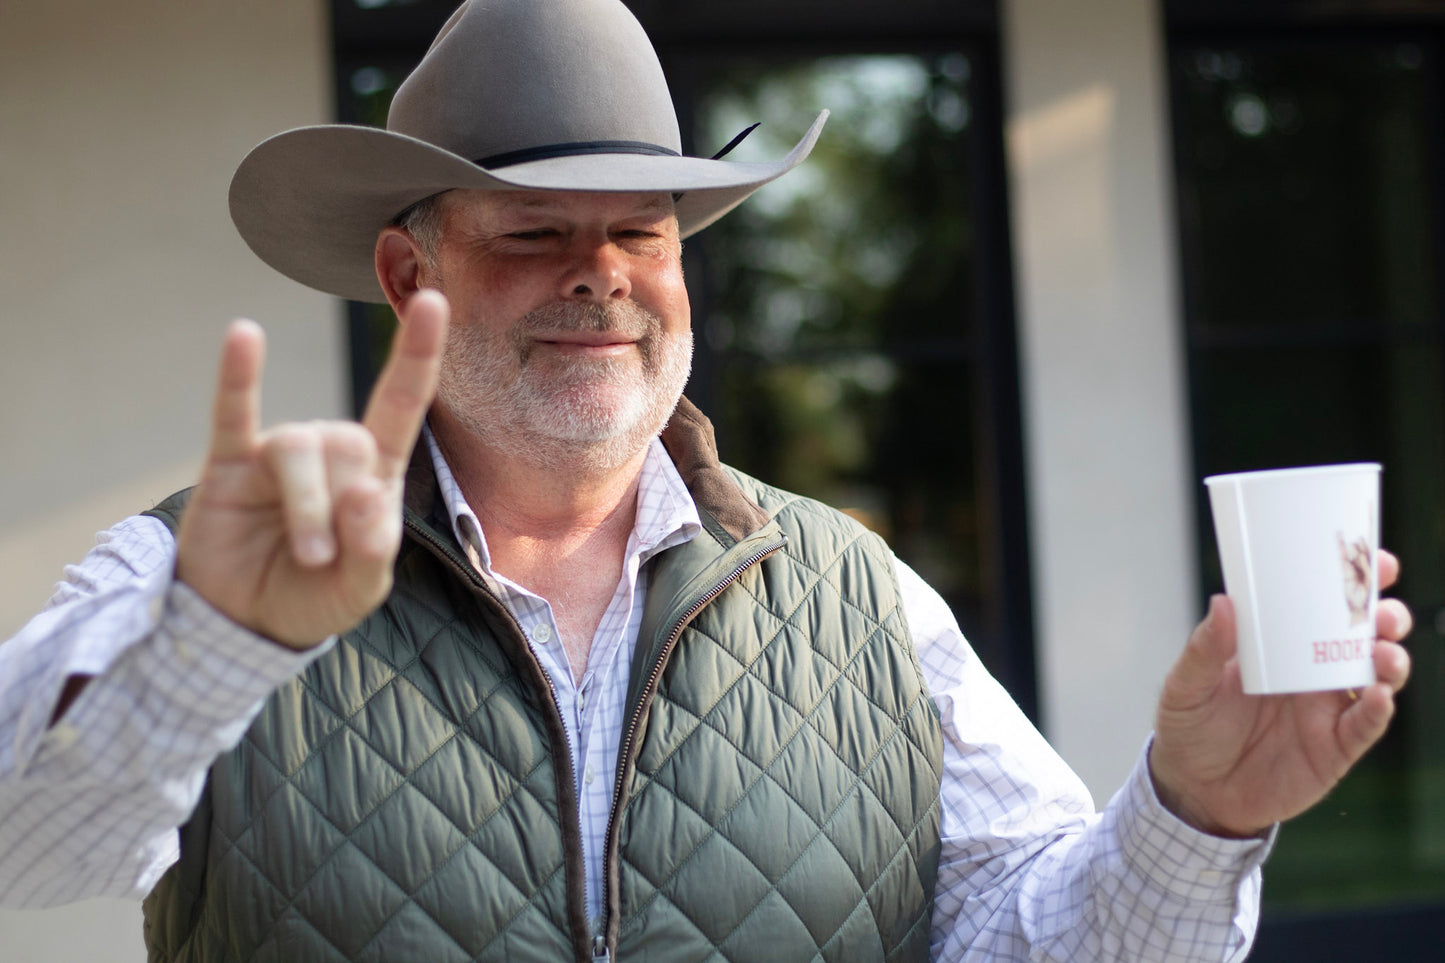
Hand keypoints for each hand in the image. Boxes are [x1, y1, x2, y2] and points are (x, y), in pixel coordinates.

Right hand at [174, 290, 448, 648]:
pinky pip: (232, 411)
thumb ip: (372, 549)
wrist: (242, 623)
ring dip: (305, 506)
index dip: (418, 355)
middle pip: (347, 441)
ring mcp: (277, 455)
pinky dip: (238, 376)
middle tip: (322, 559)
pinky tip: (244, 336)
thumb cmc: (312, 598)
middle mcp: (330, 453)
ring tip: (305, 554)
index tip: (435, 302)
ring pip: (298, 447)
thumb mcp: (358, 591)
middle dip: (338, 506)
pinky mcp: (229, 463)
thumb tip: (366, 490)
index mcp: (374, 475)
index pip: (402, 404)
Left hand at [1149, 550, 1412, 837]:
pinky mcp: (1335, 747)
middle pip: (1363, 635)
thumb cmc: (1190, 728)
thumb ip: (1205, 649)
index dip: (1356, 581)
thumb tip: (1224, 602)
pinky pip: (1365, 725)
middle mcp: (1311, 670)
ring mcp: (1327, 708)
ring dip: (1389, 659)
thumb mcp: (1186, 685)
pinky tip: (1377, 695)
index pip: (1323, 604)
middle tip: (1384, 612)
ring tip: (1383, 653)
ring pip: (1376, 675)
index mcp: (1279, 643)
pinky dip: (1377, 709)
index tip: (1377, 560)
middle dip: (1384, 617)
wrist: (1194, 791)